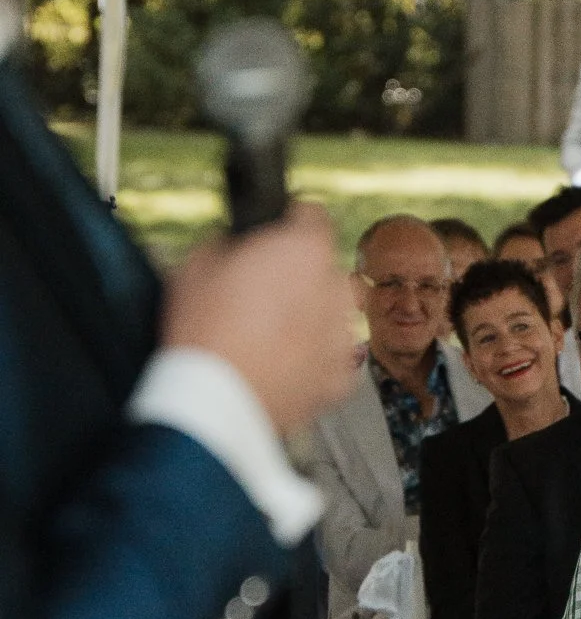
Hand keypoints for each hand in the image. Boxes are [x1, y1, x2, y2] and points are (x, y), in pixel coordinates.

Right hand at [162, 205, 358, 434]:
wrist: (215, 401)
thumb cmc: (205, 332)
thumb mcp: (198, 263)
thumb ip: (230, 243)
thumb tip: (235, 245)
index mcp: (305, 251)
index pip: (313, 217)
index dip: (288, 225)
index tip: (275, 237)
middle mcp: (335, 290)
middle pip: (325, 270)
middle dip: (300, 277)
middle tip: (261, 295)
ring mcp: (343, 336)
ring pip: (333, 314)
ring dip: (310, 317)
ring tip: (268, 335)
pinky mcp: (341, 377)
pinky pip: (332, 357)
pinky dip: (313, 359)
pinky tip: (279, 363)